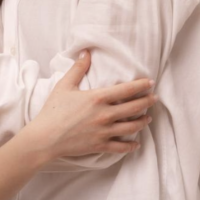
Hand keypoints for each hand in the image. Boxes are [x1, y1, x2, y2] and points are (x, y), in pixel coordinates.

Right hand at [26, 51, 157, 159]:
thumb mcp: (64, 86)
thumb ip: (78, 69)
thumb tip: (86, 52)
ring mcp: (104, 132)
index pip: (127, 90)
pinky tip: (136, 143)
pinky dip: (130, 145)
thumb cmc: (52, 111)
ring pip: (131, 127)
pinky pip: (120, 147)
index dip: (141, 85)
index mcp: (98, 98)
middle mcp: (105, 115)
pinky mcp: (100, 145)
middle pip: (134, 107)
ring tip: (148, 118)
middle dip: (147, 102)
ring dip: (142, 122)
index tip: (150, 83)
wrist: (44, 138)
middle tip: (155, 98)